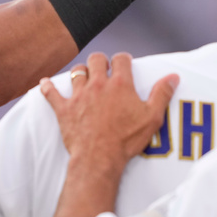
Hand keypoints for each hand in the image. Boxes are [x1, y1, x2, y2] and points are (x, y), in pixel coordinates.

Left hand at [40, 53, 177, 173]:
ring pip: (76, 72)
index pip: (121, 59)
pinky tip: (44, 83)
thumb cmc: (127, 139)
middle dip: (100, 61)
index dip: (123, 59)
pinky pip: (51, 93)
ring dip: (80, 72)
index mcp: (120, 84)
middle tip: (103, 68)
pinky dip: (47, 88)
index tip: (124, 63)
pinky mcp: (64, 109)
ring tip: (84, 76)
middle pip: (96, 59)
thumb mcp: (152, 117)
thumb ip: (162, 94)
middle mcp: (98, 85)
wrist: (99, 157)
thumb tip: (173, 76)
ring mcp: (79, 96)